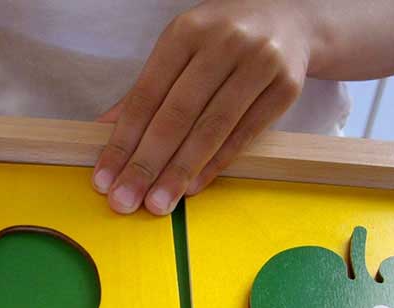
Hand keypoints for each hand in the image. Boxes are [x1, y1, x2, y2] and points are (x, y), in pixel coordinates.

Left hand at [93, 0, 311, 214]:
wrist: (289, 16)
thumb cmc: (222, 38)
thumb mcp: (180, 48)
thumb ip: (146, 89)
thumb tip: (105, 130)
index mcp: (186, 32)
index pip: (146, 96)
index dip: (122, 141)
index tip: (104, 177)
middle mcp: (223, 43)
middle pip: (176, 115)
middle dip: (146, 164)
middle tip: (124, 200)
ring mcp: (258, 63)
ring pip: (210, 129)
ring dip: (178, 173)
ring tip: (156, 203)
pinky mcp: (285, 87)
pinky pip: (244, 135)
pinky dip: (215, 165)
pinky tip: (192, 187)